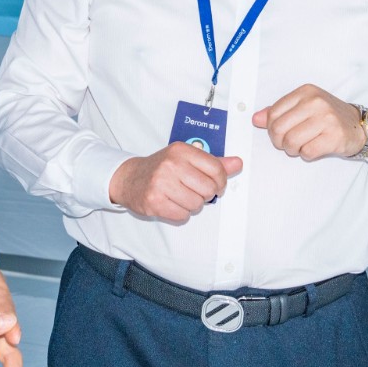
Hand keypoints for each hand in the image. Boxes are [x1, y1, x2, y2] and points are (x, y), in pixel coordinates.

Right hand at [109, 142, 242, 222]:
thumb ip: (213, 162)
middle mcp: (171, 164)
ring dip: (192, 205)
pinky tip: (171, 204)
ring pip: (196, 204)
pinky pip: (183, 216)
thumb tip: (238, 163)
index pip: (216, 169)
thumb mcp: (186, 159)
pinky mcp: (154, 201)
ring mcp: (161, 183)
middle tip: (193, 191)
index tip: (216, 186)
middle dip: (205, 195)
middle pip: (208, 190)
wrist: (129, 178)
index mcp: (181, 150)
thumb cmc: (161, 168)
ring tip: (180, 197)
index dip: (221, 182)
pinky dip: (180, 214)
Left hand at [252, 84, 367, 160]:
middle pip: (279, 129)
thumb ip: (279, 111)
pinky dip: (307, 154)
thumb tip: (256, 119)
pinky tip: (314, 149)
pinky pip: (307, 152)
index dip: (272, 128)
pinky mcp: (335, 137)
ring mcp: (327, 119)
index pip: (273, 113)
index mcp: (306, 92)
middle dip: (280, 142)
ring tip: (302, 146)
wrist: (359, 126)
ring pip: (291, 142)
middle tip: (289, 143)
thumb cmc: (328, 116)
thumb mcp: (303, 107)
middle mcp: (316, 102)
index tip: (281, 133)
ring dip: (293, 149)